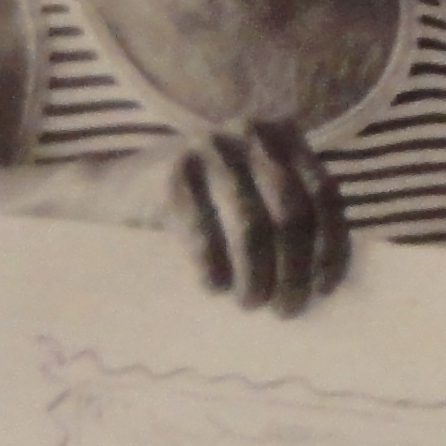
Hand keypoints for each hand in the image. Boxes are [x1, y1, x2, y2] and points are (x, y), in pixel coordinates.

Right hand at [123, 120, 350, 314]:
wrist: (113, 192)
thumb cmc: (198, 206)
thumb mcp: (249, 192)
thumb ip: (286, 214)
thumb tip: (323, 278)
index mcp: (281, 137)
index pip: (324, 194)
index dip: (331, 245)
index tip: (325, 288)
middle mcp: (250, 134)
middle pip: (291, 213)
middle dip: (295, 270)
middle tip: (287, 310)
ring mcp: (210, 150)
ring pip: (253, 227)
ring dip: (257, 278)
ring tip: (252, 304)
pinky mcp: (174, 176)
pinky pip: (207, 236)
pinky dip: (216, 271)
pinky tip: (215, 288)